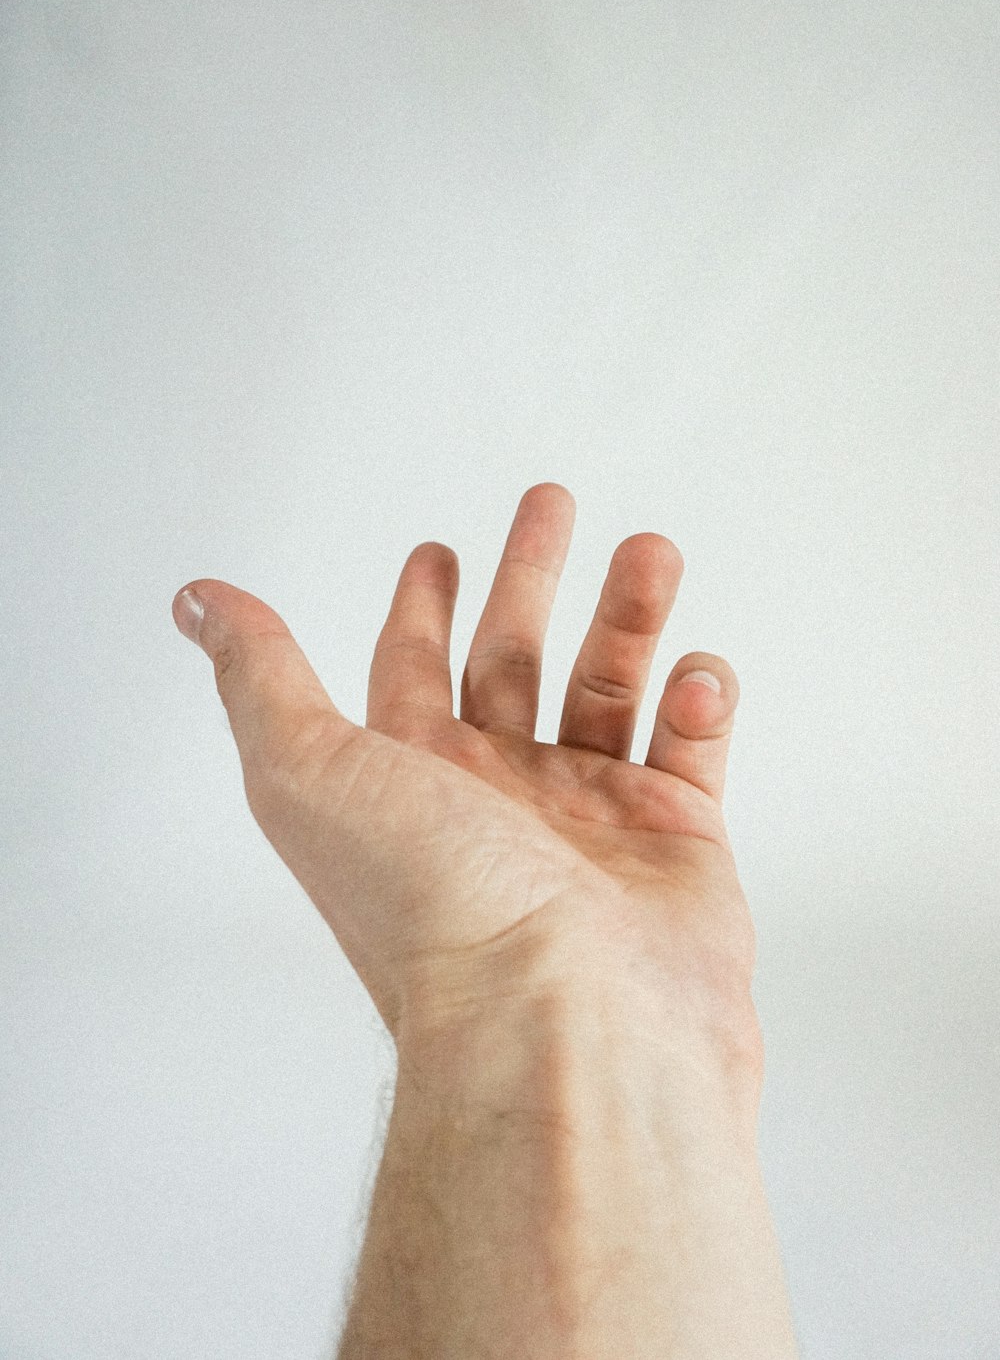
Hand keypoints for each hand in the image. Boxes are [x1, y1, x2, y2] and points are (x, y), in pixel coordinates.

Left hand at [172, 483, 760, 1066]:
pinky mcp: (678, 843)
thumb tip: (198, 601)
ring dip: (628, 615)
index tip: (436, 551)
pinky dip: (699, 699)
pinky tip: (693, 672)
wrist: (563, 1025)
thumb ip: (260, 677)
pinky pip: (692, 749)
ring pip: (610, 686)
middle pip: (515, 661)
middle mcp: (498, 799)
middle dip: (531, 577)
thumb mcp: (309, 771)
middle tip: (552, 501)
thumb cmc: (432, 906)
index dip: (419, 610)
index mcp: (413, 783)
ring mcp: (592, 821)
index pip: (412, 675)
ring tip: (650, 551)